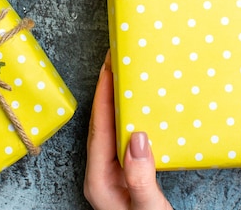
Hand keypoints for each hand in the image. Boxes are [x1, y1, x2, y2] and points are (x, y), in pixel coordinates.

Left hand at [84, 51, 172, 209]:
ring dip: (119, 103)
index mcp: (99, 181)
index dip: (102, 94)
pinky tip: (142, 108)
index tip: (109, 65)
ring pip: (112, 130)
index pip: (98, 128)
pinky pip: (125, 140)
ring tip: (129, 75)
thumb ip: (141, 179)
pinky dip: (130, 119)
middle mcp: (102, 175)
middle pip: (101, 125)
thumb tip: (136, 136)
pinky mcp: (127, 176)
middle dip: (108, 91)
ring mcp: (114, 176)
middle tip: (118, 60)